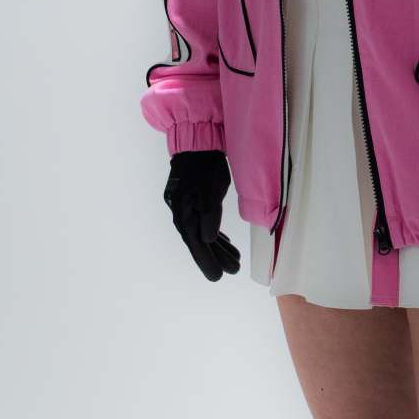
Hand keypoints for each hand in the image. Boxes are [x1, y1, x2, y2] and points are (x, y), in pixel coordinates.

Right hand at [164, 148, 241, 280]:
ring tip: (235, 259)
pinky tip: (225, 242)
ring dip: (218, 248)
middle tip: (233, 270)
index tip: (217, 277)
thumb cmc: (205, 165)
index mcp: (184, 211)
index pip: (195, 243)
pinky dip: (215, 234)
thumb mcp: (211, 189)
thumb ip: (209, 214)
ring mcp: (187, 206)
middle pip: (199, 241)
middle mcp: (182, 212)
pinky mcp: (193, 201)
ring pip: (202, 233)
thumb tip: (207, 239)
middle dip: (216, 257)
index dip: (206, 261)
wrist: (198, 142)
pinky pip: (203, 223)